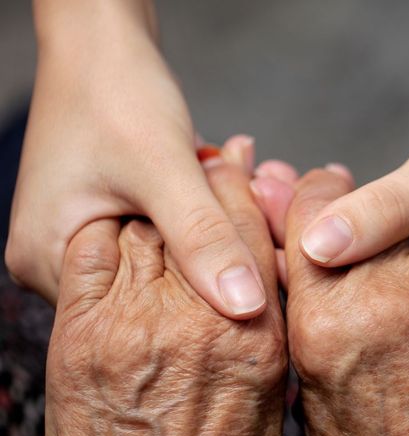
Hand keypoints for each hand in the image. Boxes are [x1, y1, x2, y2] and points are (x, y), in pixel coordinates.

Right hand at [6, 0, 265, 317]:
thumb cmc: (115, 89)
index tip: (250, 269)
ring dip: (202, 234)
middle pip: (147, 288)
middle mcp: (55, 261)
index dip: (198, 294)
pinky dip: (192, 218)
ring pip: (159, 261)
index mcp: (46, 262)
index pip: (134, 312)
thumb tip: (246, 306)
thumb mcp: (164, 168)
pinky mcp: (103, 221)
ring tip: (243, 198)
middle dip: (204, 258)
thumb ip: (203, 238)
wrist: (101, 42)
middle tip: (255, 225)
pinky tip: (220, 192)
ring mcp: (79, 241)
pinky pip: (157, 236)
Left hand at [40, 158, 285, 435]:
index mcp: (254, 344)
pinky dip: (109, 233)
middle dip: (216, 186)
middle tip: (223, 156)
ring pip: (151, 234)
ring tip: (174, 180)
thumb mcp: (267, 419)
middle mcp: (197, 327)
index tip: (254, 173)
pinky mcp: (80, 339)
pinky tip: (122, 222)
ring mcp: (132, 329)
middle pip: (205, 227)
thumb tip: (259, 298)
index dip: (255, 200)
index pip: (255, 243)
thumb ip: (262, 345)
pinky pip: (95, 258)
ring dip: (164, 202)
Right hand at [285, 169, 408, 435]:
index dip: (306, 200)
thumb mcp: (314, 401)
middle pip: (357, 210)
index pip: (308, 222)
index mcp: (326, 328)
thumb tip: (289, 269)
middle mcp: (386, 301)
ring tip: (398, 261)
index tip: (312, 197)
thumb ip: (301, 323)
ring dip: (400, 229)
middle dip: (347, 209)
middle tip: (351, 223)